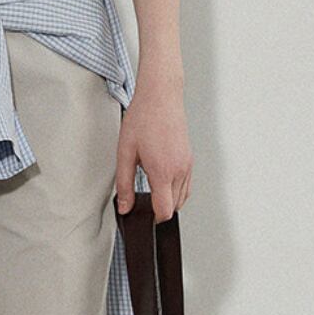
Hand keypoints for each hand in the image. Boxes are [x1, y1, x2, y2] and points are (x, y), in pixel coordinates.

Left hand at [114, 78, 192, 222]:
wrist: (160, 97)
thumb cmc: (143, 119)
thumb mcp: (125, 152)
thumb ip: (124, 184)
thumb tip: (124, 206)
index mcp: (163, 171)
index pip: (165, 210)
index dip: (153, 218)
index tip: (142, 215)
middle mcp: (180, 170)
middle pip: (174, 206)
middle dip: (159, 208)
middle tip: (141, 201)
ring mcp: (187, 165)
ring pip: (182, 197)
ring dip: (168, 199)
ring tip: (149, 188)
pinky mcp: (190, 159)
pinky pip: (186, 184)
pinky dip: (175, 189)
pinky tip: (161, 179)